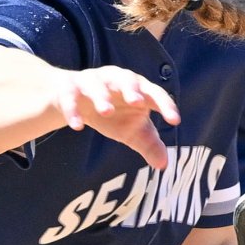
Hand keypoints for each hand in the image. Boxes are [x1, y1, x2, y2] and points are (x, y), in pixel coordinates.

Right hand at [53, 65, 179, 169]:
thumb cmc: (112, 113)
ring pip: (97, 84)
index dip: (165, 105)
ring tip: (106, 112)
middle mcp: (116, 79)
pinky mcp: (70, 87)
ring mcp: (92, 81)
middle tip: (137, 102)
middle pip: (126, 78)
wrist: (74, 99)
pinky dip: (73, 109)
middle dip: (132, 89)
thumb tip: (164, 165)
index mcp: (136, 88)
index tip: (174, 120)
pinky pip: (71, 96)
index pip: (155, 93)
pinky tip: (77, 126)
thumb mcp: (130, 130)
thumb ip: (149, 144)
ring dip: (102, 96)